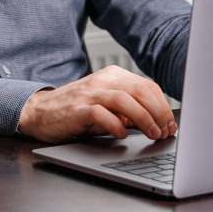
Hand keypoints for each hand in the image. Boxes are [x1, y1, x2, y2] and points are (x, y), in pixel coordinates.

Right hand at [17, 65, 176, 143]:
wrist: (41, 111)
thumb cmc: (76, 110)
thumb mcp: (107, 106)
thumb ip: (130, 111)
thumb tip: (158, 123)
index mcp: (114, 76)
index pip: (148, 86)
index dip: (163, 106)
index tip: (171, 125)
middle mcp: (103, 80)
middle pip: (140, 90)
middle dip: (158, 112)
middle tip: (166, 132)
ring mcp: (89, 93)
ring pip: (124, 99)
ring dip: (143, 118)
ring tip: (152, 134)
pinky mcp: (77, 109)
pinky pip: (100, 113)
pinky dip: (115, 125)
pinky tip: (122, 135)